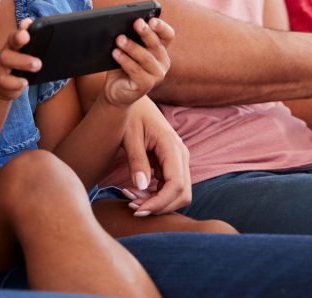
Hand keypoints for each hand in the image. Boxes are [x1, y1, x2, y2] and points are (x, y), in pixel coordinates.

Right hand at [0, 19, 36, 100]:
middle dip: (18, 39)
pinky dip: (15, 82)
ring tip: (37, 64)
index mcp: (13, 44)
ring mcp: (1, 67)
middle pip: (10, 43)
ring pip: (6, 60)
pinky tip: (25, 82)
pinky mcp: (1, 81)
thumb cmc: (16, 64)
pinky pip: (5, 81)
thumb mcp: (24, 52)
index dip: (22, 28)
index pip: (16, 33)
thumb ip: (31, 39)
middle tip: (29, 38)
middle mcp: (6, 52)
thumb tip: (32, 23)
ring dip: (22, 61)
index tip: (29, 23)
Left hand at [102, 17, 174, 107]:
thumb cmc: (122, 66)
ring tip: (119, 39)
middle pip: (156, 44)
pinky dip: (125, 60)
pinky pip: (136, 70)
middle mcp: (162, 61)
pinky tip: (115, 53)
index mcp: (160, 49)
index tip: (151, 20)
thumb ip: (129, 37)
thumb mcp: (127, 50)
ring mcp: (156, 75)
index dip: (161, 27)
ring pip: (146, 58)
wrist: (116, 91)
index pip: (167, 35)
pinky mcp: (146, 85)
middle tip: (136, 23)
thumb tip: (122, 25)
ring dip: (132, 47)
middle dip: (146, 32)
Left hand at [118, 97, 190, 215]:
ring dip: (157, 203)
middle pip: (182, 194)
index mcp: (171, 146)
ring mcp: (179, 160)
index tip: (137, 210)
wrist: (134, 101)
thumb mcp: (129, 135)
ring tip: (130, 198)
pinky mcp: (172, 164)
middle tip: (132, 207)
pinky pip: (170, 187)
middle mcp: (181, 154)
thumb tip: (141, 186)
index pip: (176, 185)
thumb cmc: (129, 115)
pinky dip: (155, 196)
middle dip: (159, 206)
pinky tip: (136, 192)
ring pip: (178, 193)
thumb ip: (136, 160)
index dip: (160, 202)